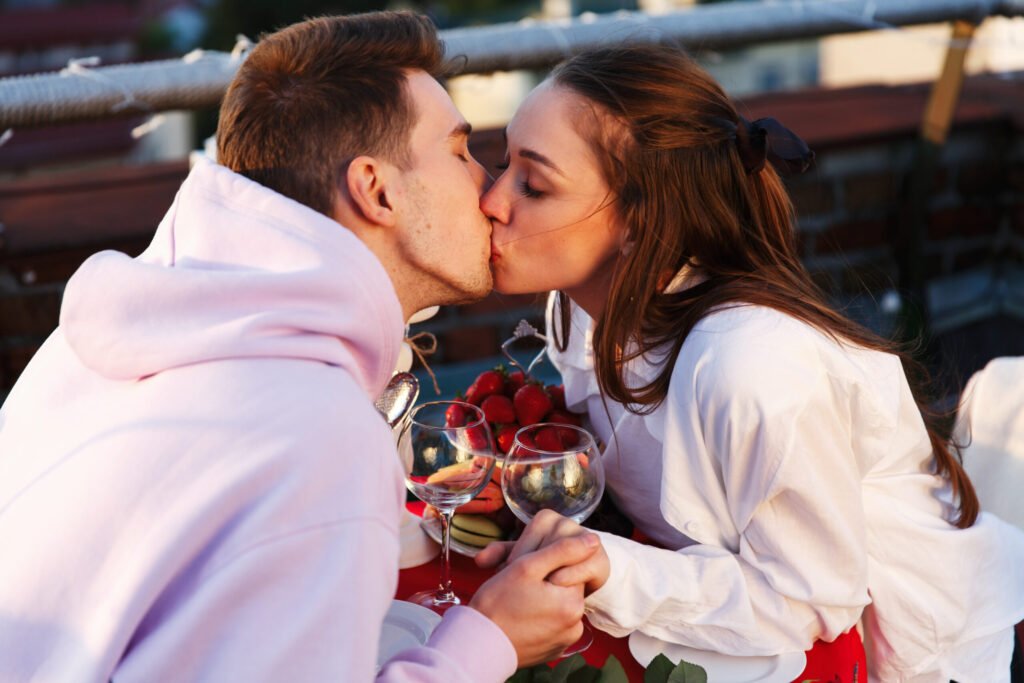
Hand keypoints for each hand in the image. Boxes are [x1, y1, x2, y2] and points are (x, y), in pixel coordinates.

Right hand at [469, 533, 597, 665]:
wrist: (478, 646)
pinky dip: (539, 620)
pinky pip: (551, 626)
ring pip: (557, 606)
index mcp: (573, 603)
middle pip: (563, 589)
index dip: (546, 564)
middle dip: (544, 583)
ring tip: (517, 603)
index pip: (569, 569)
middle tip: (517, 587)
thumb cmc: (497, 603)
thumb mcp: (527, 567)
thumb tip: (593, 541)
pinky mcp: (553, 651)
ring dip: (542, 600)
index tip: (526, 571)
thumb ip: (563, 550)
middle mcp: (575, 626)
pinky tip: (520, 618)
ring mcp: (564, 641)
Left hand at [476, 509, 610, 595]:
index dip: (518, 559)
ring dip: (551, 573)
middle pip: (547, 545)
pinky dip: (569, 578)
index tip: (511, 575)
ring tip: (541, 587)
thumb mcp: (521, 560)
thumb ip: (501, 556)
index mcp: (546, 518)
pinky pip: (583, 567)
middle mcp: (567, 523)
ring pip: (565, 554)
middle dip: (534, 567)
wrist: (578, 578)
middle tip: (524, 585)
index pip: (529, 537)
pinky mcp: (600, 559)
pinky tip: (558, 586)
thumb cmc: (545, 566)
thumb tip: (478, 560)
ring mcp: (586, 539)